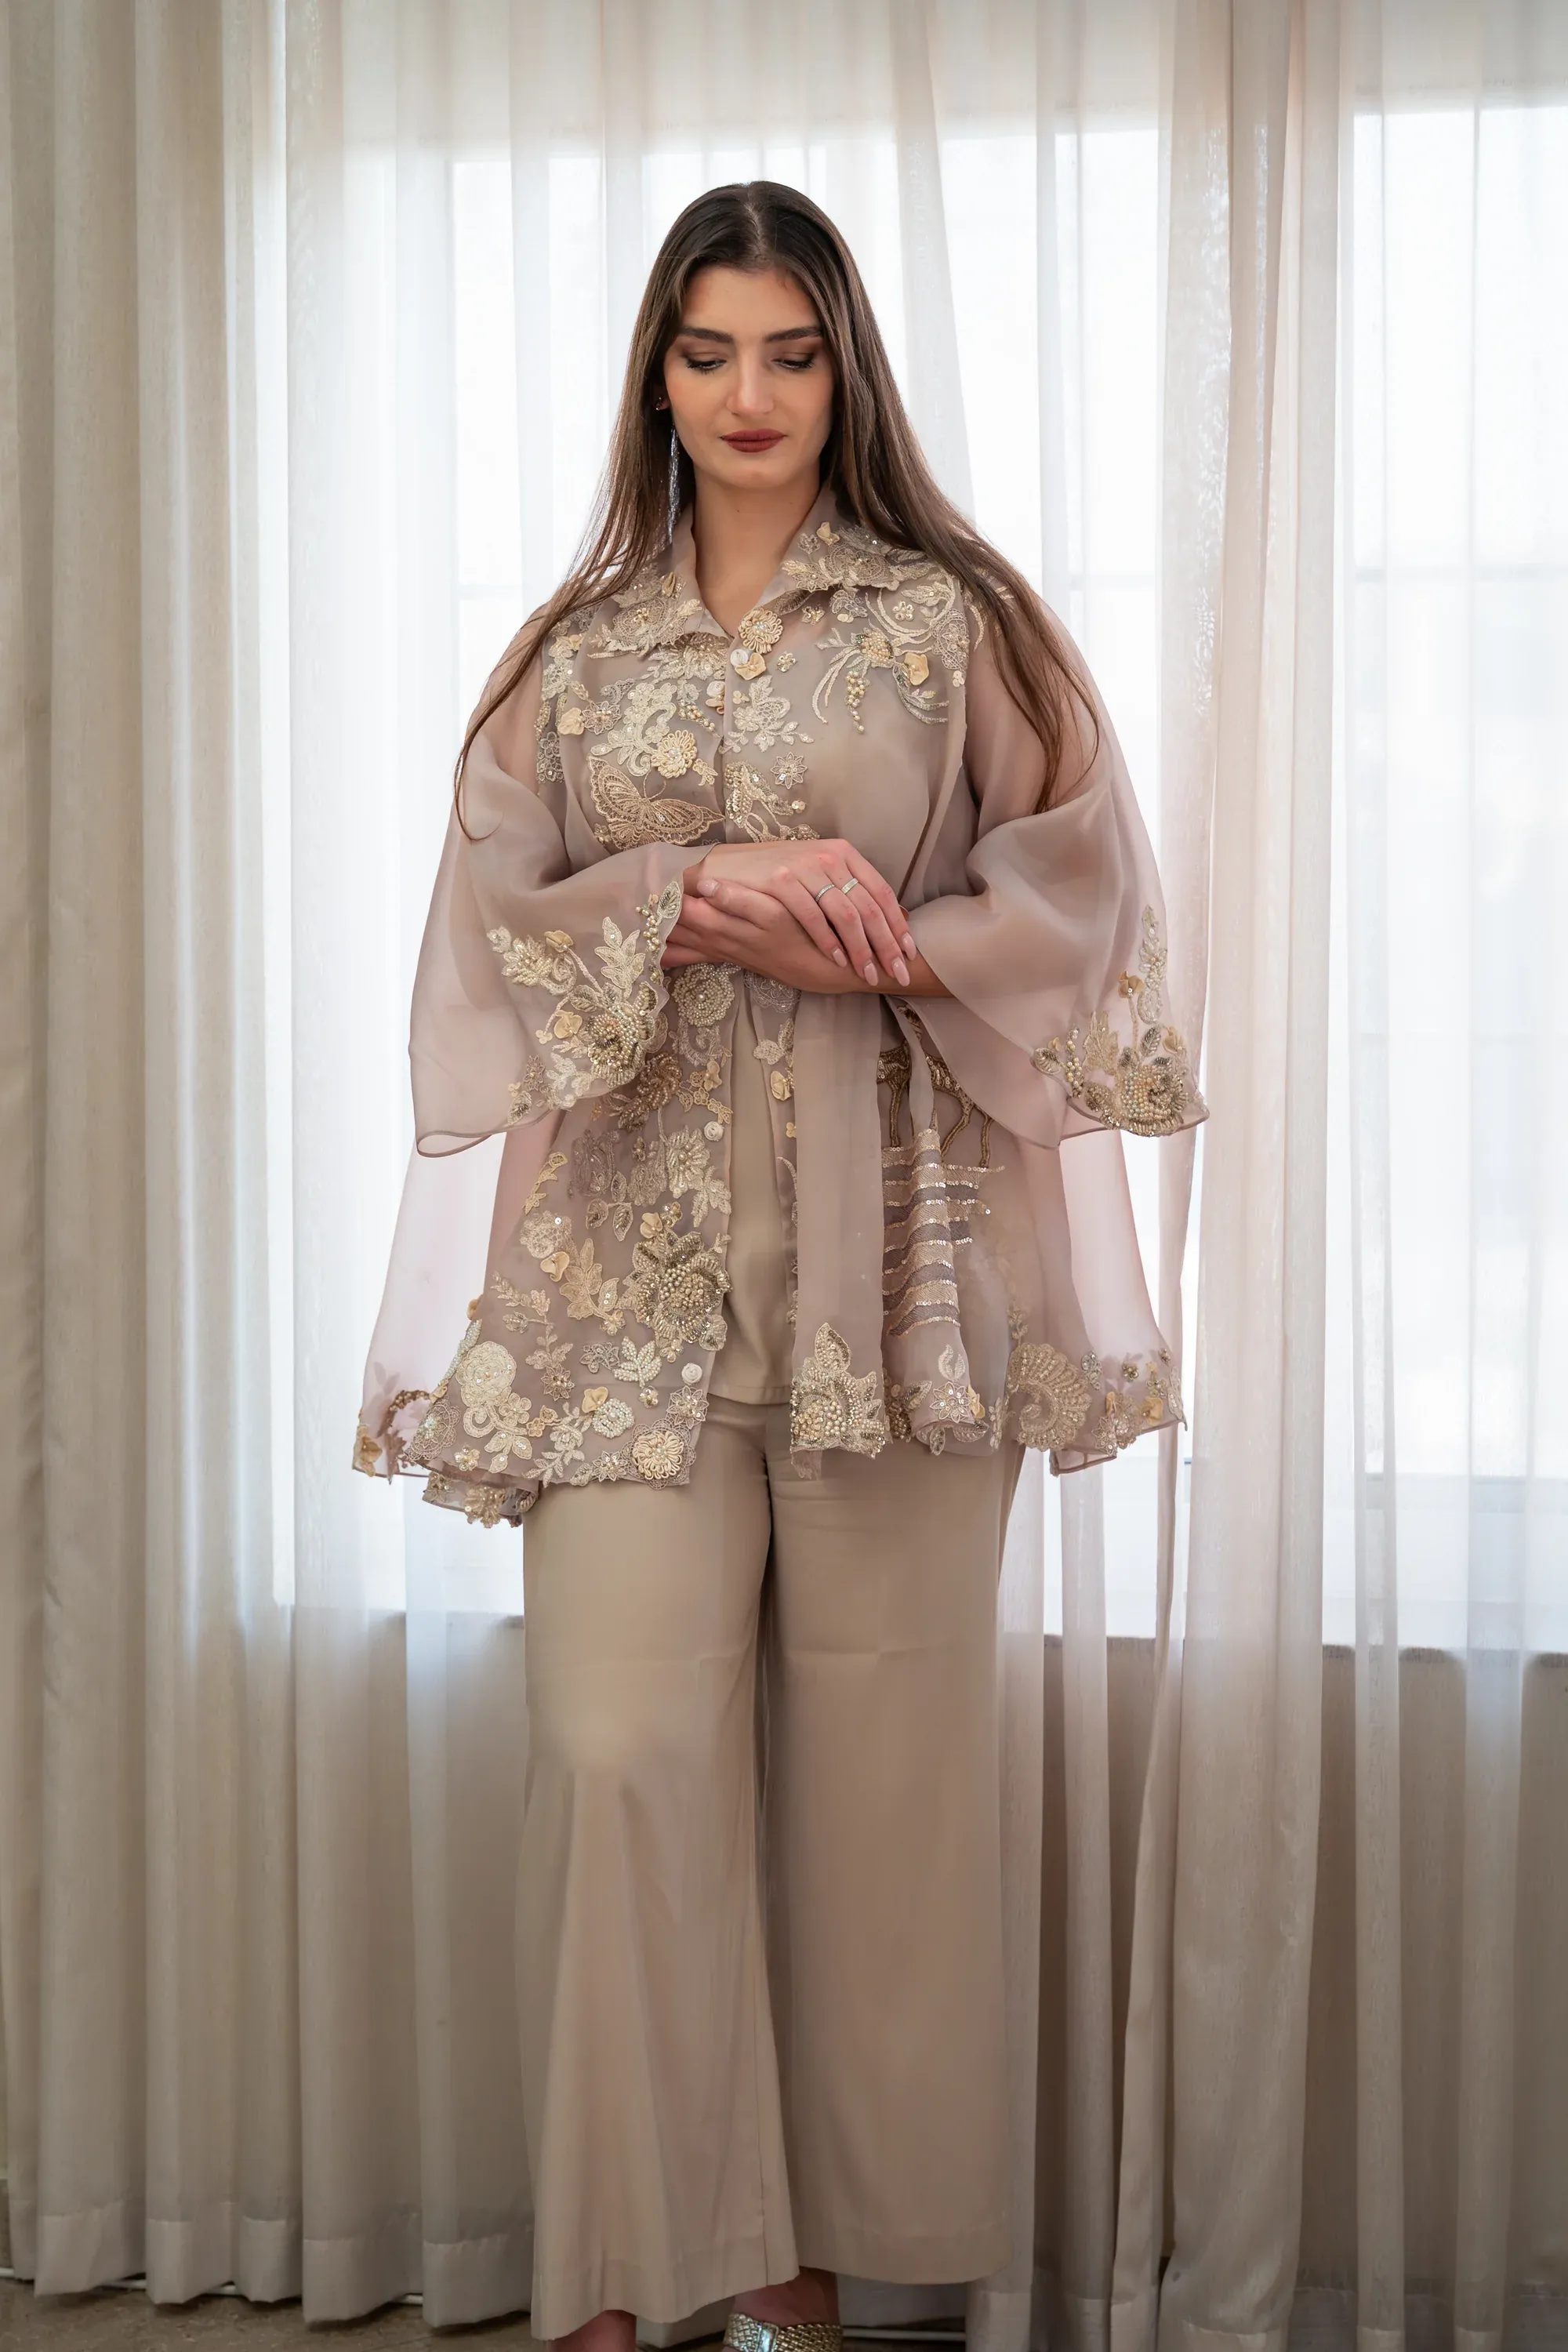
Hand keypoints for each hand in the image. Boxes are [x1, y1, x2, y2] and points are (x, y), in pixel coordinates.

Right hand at [662, 881, 952, 997]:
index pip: (880, 891)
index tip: (909, 953)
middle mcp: (829, 856)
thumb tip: (894, 918)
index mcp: (845, 854)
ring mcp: (805, 867)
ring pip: (845, 913)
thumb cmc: (779, 877)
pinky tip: (838, 960)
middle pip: (868, 906)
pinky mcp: (782, 879)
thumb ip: (850, 892)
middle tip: (898, 972)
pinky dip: (828, 941)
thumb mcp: (820, 877)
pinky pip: (813, 916)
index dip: (897, 924)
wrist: (729, 868)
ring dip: (860, 948)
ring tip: (869, 973)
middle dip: (886, 943)